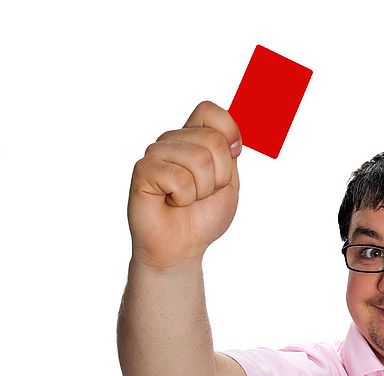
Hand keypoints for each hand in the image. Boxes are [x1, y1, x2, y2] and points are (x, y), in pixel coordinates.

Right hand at [127, 101, 241, 269]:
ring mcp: (156, 155)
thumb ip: (229, 154)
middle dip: (220, 176)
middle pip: (213, 140)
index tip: (232, 158)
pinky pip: (179, 178)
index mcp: (193, 138)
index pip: (210, 111)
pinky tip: (172, 203)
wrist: (183, 247)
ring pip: (199, 160)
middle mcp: (172, 142)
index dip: (228, 132)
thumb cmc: (203, 216)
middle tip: (203, 192)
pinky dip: (184, 198)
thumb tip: (229, 134)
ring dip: (202, 190)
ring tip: (186, 199)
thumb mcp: (228, 183)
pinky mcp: (143, 172)